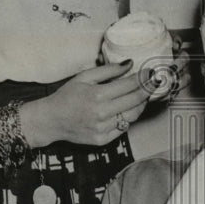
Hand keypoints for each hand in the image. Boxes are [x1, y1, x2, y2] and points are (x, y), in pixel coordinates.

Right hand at [23, 61, 148, 146]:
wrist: (51, 120)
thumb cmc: (67, 96)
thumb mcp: (84, 77)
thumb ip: (108, 70)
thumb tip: (130, 63)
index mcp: (98, 95)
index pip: (130, 85)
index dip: (144, 78)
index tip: (152, 73)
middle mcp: (102, 113)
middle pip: (135, 101)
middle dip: (148, 90)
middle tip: (154, 82)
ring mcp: (103, 128)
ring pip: (132, 116)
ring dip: (141, 104)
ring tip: (143, 95)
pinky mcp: (102, 140)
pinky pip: (123, 128)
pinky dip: (128, 118)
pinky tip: (127, 110)